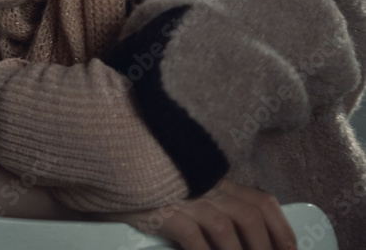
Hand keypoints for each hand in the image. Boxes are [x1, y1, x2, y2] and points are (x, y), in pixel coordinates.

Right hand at [95, 179, 297, 249]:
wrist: (108, 151)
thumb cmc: (144, 171)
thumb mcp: (182, 180)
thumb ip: (205, 194)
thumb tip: (229, 229)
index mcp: (214, 176)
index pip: (261, 200)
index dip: (281, 229)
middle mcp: (206, 184)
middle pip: (251, 216)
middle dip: (266, 248)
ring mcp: (186, 195)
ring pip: (228, 229)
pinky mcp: (164, 208)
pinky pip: (194, 238)